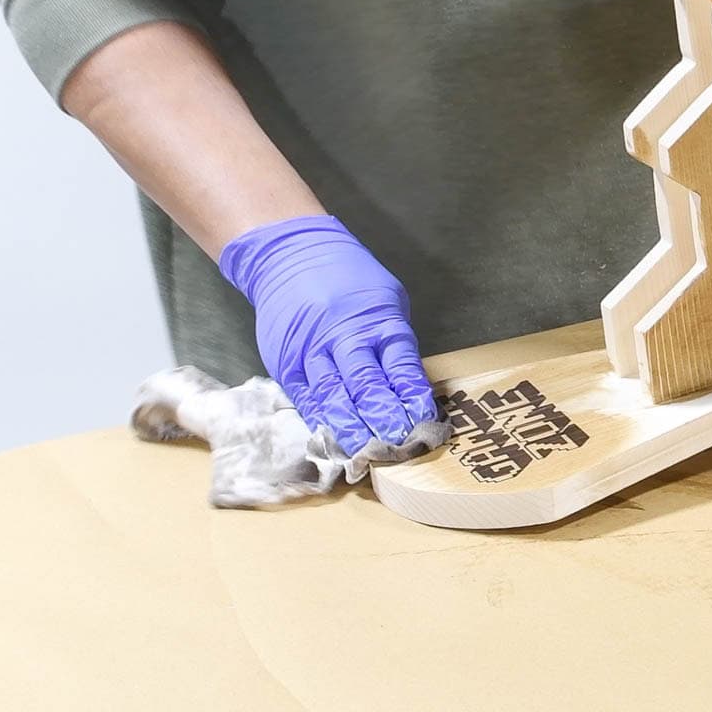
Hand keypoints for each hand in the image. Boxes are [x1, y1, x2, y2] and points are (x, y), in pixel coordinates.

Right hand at [219, 215, 437, 456]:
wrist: (288, 256)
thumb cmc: (347, 278)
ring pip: (333, 397)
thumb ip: (395, 341)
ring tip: (368, 455)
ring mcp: (312, 351)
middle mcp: (344, 337)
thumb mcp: (385, 298)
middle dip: (384, 420)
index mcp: (378, 320)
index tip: (425, 424)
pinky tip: (334, 441)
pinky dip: (322, 421)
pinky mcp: (286, 363)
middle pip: (366, 386)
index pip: (401, 366)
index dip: (413, 398)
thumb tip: (410, 388)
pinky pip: (306, 398)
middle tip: (399, 449)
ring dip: (352, 429)